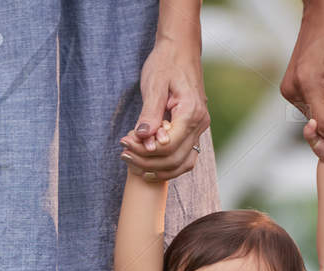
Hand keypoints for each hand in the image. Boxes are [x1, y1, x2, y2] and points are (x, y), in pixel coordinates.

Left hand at [121, 35, 209, 181]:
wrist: (181, 50)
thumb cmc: (166, 63)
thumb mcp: (154, 84)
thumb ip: (150, 113)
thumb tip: (144, 137)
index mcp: (191, 112)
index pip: (168, 146)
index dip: (144, 150)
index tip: (124, 142)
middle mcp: (200, 124)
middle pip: (174, 159)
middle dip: (146, 161)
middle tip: (123, 154)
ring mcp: (200, 129)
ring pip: (182, 164)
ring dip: (157, 168)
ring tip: (133, 162)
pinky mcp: (194, 130)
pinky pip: (184, 158)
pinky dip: (167, 166)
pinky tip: (148, 164)